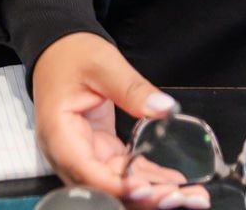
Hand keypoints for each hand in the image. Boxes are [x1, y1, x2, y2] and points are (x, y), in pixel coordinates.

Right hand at [32, 33, 205, 205]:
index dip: (117, 186)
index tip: (147, 188)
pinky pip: (123, 174)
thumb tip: (163, 109)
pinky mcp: (99, 152)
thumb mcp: (103, 64)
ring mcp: (84, 156)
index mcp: (59, 133)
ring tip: (187, 195)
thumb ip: (132, 89)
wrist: (59, 50)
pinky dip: (147, 179)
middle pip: (104, 188)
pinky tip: (174, 183)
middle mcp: (67, 153)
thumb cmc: (71, 54)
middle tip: (178, 195)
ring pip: (117, 187)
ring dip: (150, 193)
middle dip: (142, 196)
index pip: (87, 172)